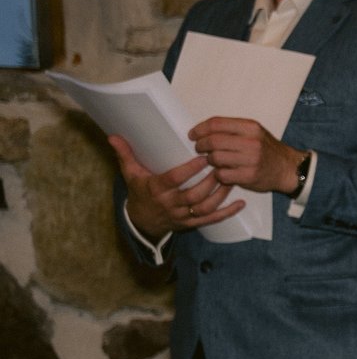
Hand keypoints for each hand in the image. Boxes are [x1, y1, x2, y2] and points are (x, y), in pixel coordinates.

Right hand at [108, 134, 242, 239]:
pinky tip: (240, 203)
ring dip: (220, 195)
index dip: (189, 170)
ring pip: (204, 207)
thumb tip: (113, 135)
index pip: (174, 180)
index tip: (203, 158)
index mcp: (156, 189)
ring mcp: (182, 215)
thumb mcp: (130, 173)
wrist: (143, 220)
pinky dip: (227, 213)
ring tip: (232, 178)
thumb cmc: (140, 191)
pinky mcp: (192, 223)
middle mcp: (170, 204)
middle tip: (223, 165)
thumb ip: (125, 154)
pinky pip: (211, 219)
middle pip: (193, 195)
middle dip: (209, 182)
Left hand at [188, 116, 304, 194]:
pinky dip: (218, 174)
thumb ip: (232, 129)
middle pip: (213, 141)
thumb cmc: (267, 150)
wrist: (288, 168)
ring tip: (214, 161)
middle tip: (199, 149)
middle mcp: (251, 142)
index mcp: (250, 127)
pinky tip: (223, 172)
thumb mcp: (254, 132)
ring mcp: (251, 160)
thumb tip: (203, 131)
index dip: (200, 129)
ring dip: (210, 160)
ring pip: (215, 158)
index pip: (216, 123)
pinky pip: (222, 174)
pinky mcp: (248, 176)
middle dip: (201, 146)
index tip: (193, 135)